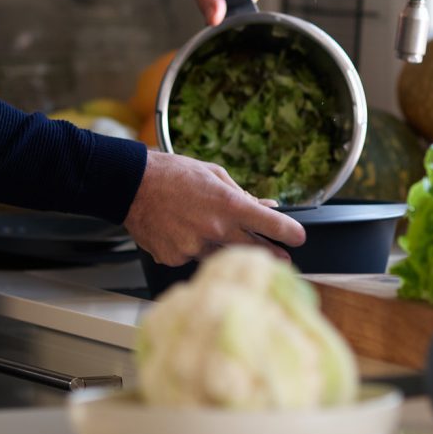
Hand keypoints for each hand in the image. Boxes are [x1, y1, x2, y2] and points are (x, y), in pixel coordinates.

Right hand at [123, 149, 307, 264]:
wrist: (132, 185)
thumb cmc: (173, 174)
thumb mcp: (214, 175)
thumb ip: (242, 194)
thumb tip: (267, 207)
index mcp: (227, 205)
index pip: (270, 224)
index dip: (290, 232)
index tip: (300, 238)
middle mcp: (214, 229)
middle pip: (253, 249)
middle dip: (271, 254)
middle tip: (283, 259)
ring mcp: (194, 247)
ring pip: (220, 254)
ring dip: (222, 245)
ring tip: (204, 226)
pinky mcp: (175, 258)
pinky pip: (193, 257)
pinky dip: (193, 247)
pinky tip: (180, 230)